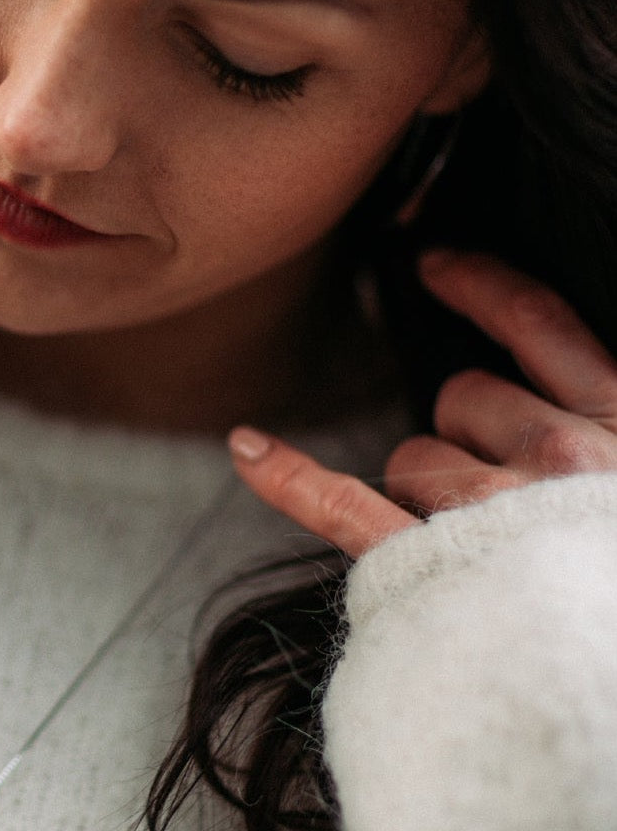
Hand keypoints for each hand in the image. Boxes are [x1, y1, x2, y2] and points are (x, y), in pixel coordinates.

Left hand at [228, 251, 616, 556]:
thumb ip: (606, 437)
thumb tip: (557, 403)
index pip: (540, 324)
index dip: (481, 284)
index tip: (432, 262)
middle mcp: (557, 459)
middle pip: (463, 398)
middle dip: (467, 429)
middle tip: (505, 496)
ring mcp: (487, 515)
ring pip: (413, 456)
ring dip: (426, 484)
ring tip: (476, 550)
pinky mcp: (426, 568)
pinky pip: (339, 504)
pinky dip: (289, 477)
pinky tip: (248, 448)